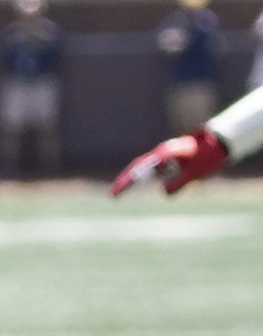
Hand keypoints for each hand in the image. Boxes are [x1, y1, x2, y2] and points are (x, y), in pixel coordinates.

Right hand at [112, 128, 226, 195]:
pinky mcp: (172, 157)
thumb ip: (178, 183)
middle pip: (138, 167)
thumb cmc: (208, 154)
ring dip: (137, 177)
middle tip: (113, 195)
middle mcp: (162, 152)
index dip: (126, 182)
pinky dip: (151, 174)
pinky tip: (154, 179)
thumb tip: (164, 193)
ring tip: (127, 188)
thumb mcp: (195, 172)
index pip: (140, 169)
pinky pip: (156, 167)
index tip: (115, 195)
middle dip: (125, 180)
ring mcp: (166, 154)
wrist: (221, 140)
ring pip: (147, 166)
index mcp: (164, 154)